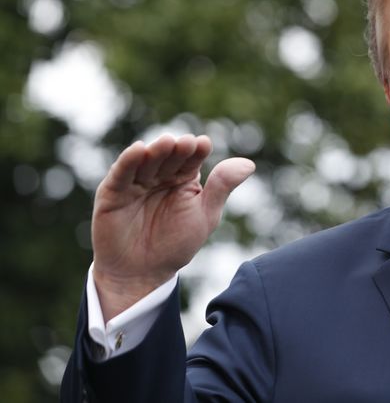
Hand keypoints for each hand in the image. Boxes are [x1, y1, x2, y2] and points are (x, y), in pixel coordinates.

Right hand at [91, 134, 254, 320]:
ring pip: (146, 161)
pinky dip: (129, 160)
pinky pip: (121, 173)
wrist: (143, 274)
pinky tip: (138, 150)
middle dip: (177, 149)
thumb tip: (250, 163)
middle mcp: (159, 176)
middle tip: (186, 144)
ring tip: (167, 143)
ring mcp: (136, 182)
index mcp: (183, 178)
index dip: (196, 150)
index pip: (191, 159)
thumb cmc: (176, 244)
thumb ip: (222, 188)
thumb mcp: (205, 215)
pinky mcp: (113, 192)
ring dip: (156, 151)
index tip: (204, 144)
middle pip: (169, 156)